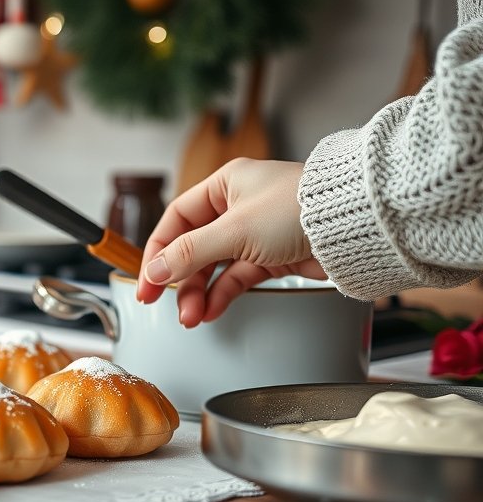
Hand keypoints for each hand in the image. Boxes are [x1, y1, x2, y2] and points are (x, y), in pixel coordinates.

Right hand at [135, 158, 326, 325]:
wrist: (354, 227)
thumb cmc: (299, 210)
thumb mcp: (234, 231)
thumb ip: (190, 253)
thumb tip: (155, 271)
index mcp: (225, 185)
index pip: (177, 220)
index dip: (158, 252)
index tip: (147, 281)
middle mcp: (238, 206)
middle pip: (194, 247)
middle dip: (181, 280)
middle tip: (164, 305)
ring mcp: (256, 233)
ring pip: (216, 266)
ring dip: (201, 292)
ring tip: (192, 317)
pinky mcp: (273, 256)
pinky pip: (238, 277)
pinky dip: (224, 295)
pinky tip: (212, 311)